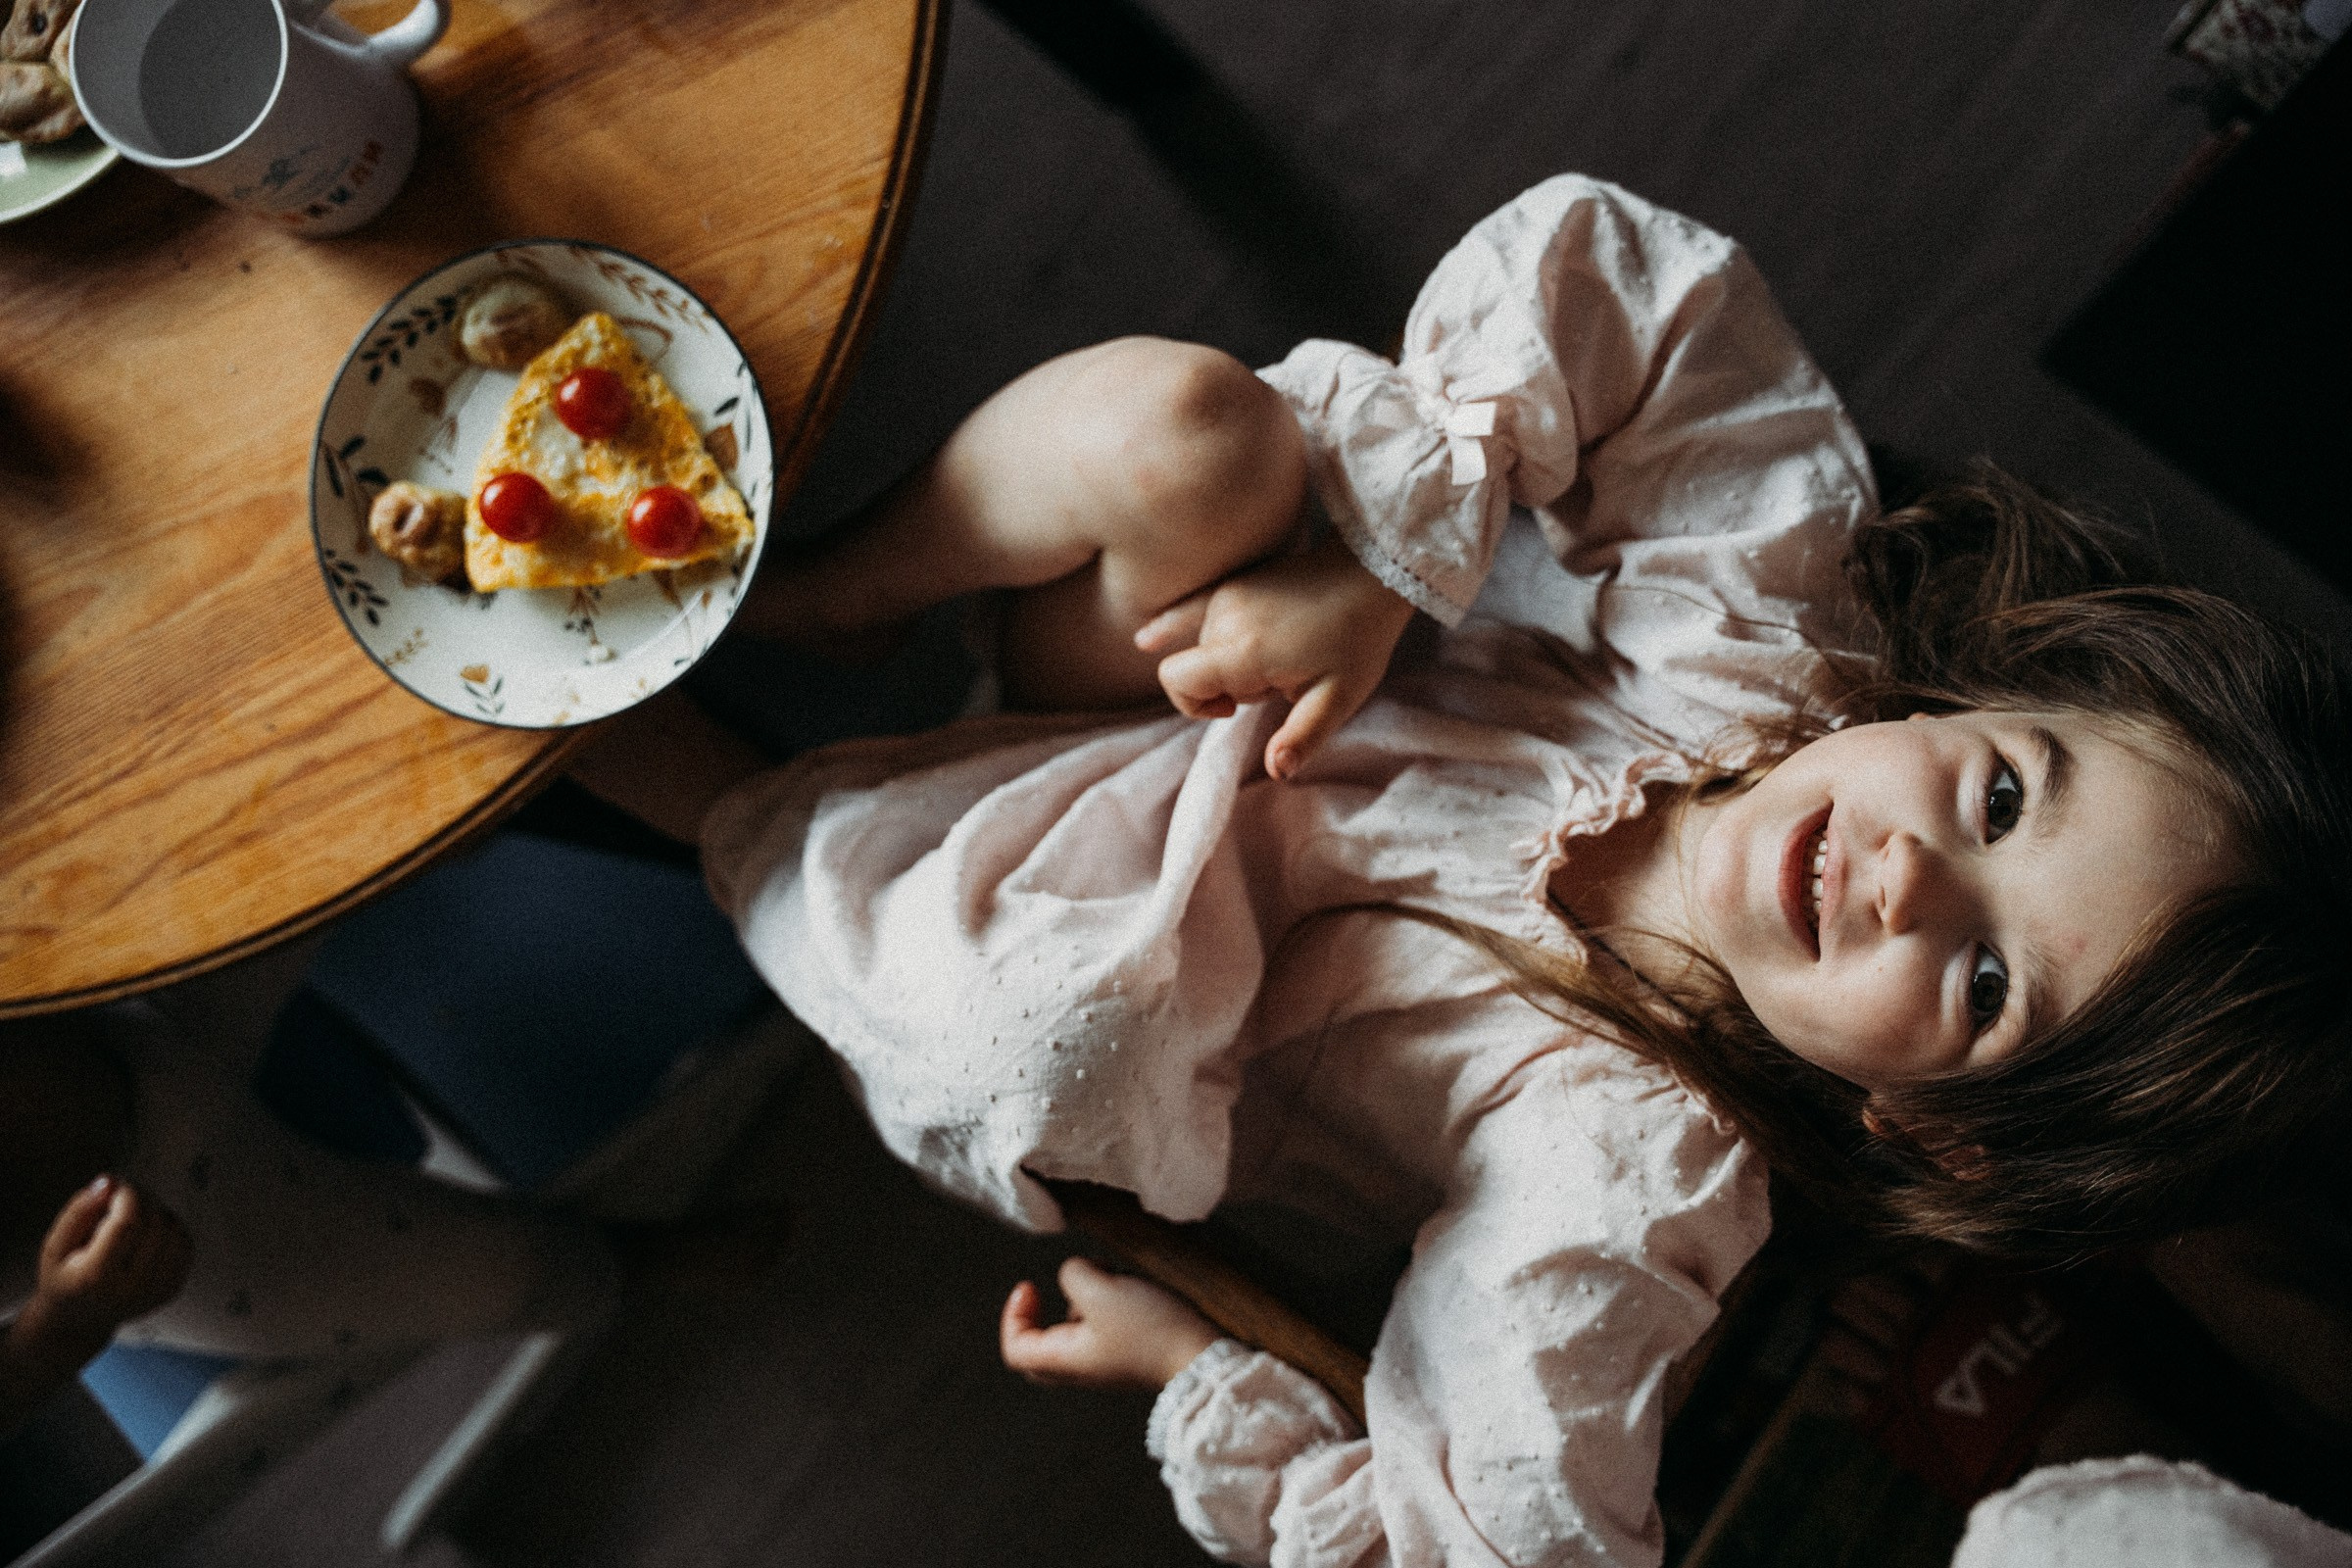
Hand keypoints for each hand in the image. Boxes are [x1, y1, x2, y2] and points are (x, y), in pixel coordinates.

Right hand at [25, 1177, 191, 1348]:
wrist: (79, 1320)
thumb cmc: (65, 1276)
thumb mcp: (56, 1244)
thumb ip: (79, 1210)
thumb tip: (109, 1181)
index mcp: (96, 1278)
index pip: (127, 1224)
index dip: (128, 1195)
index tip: (118, 1184)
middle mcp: (131, 1288)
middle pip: (153, 1225)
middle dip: (142, 1198)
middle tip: (124, 1193)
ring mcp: (155, 1292)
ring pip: (174, 1231)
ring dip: (158, 1211)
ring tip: (133, 1213)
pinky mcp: (171, 1290)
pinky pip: (185, 1244)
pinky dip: (171, 1227)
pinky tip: (148, 1229)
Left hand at [1000, 1256, 1219, 1390]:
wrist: (1202, 1355)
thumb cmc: (1150, 1329)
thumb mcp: (1100, 1291)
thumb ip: (1074, 1274)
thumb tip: (1075, 1273)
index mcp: (1066, 1359)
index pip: (1016, 1350)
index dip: (1013, 1316)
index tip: (1029, 1285)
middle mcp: (1082, 1367)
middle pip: (1041, 1346)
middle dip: (1042, 1313)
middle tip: (1046, 1290)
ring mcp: (1108, 1363)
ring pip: (1074, 1330)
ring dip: (1082, 1298)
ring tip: (1109, 1275)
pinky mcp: (1131, 1353)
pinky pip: (1102, 1327)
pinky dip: (1105, 1302)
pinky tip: (1128, 1286)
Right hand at [1139, 536, 1414, 780]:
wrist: (1370, 572)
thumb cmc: (1358, 638)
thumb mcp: (1339, 698)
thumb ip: (1303, 737)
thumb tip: (1277, 771)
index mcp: (1244, 651)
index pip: (1179, 681)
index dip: (1196, 706)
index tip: (1234, 709)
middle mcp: (1224, 619)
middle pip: (1197, 670)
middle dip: (1229, 686)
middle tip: (1283, 678)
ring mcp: (1227, 596)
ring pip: (1204, 647)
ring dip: (1230, 661)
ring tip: (1281, 652)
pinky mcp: (1233, 584)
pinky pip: (1190, 609)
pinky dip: (1171, 627)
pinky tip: (1144, 638)